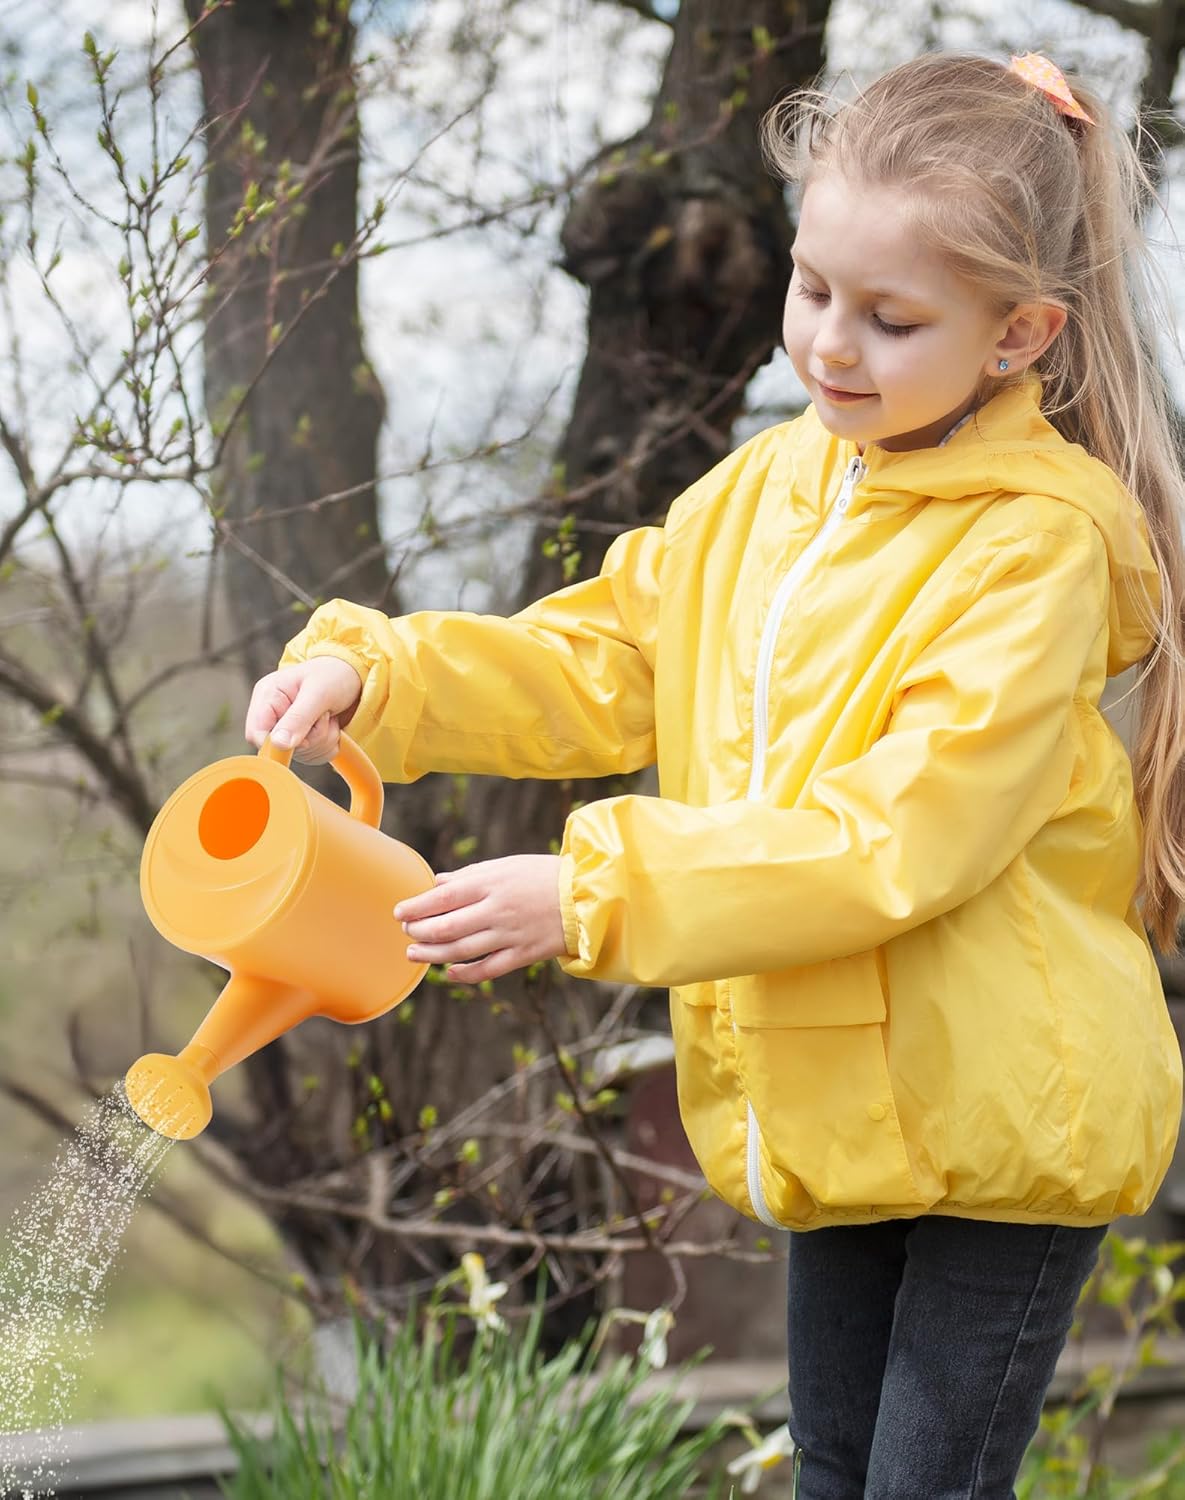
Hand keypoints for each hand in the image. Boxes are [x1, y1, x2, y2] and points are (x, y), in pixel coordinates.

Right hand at [244, 657, 363, 764]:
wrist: (355, 676)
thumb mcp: (318, 693)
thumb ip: (297, 718)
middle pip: (280, 748)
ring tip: (329, 716)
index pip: (255, 733)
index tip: (302, 737)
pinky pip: (313, 757)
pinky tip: (332, 726)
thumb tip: (277, 744)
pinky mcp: (303, 740)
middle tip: (324, 715)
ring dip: (322, 741)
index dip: (276, 743)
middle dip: (310, 738)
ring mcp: (288, 729)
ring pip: (300, 755)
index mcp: (268, 695)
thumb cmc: (334, 674)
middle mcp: (274, 714)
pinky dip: (328, 746)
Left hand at [395, 855, 567, 983]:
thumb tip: (439, 882)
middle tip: (407, 933)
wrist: (587, 897)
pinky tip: (449, 972)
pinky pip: (487, 968)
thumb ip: (472, 875)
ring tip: (414, 953)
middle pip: (447, 927)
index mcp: (492, 883)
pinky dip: (465, 973)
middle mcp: (497, 910)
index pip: (443, 898)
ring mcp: (509, 935)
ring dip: (433, 954)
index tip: (399, 913)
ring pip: (461, 951)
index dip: (417, 907)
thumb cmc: (545, 875)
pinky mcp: (523, 955)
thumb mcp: (508, 865)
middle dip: (420, 932)